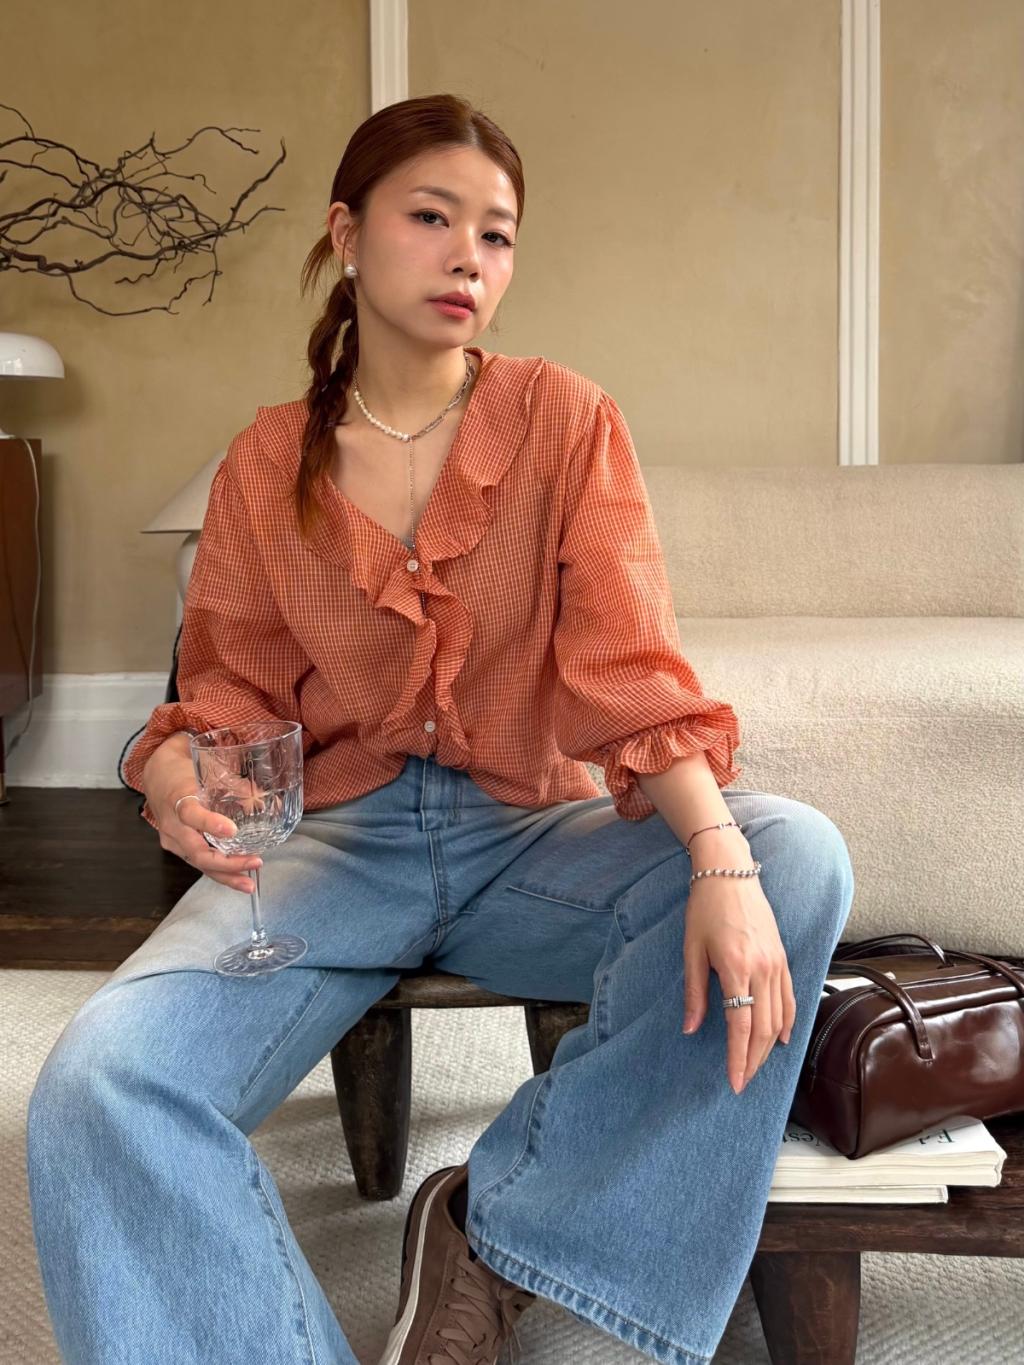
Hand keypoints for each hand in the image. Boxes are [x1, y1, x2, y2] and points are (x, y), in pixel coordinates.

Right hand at [143, 735, 264, 891]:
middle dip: (227, 863)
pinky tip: (237, 877)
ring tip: (248, 884)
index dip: (210, 824)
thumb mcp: (210, 769)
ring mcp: (171, 838)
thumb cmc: (186, 770)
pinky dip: (218, 871)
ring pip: (197, 863)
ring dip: (225, 875)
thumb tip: (271, 801)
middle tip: (255, 862)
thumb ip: (237, 786)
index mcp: (178, 797)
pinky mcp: (175, 847)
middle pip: (196, 851)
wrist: (158, 774)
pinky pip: (196, 862)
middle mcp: (172, 823)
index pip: (191, 814)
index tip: (232, 830)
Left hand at [681, 872, 796, 1093]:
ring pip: (779, 1017)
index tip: (734, 1081)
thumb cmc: (705, 909)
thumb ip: (694, 992)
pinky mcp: (783, 958)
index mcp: (737, 968)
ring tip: (756, 1067)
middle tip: (743, 1082)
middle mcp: (763, 969)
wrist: (729, 873)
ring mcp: (777, 963)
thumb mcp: (692, 950)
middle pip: (764, 1028)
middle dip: (753, 1060)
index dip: (737, 1057)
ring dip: (769, 1047)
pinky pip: (790, 998)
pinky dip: (788, 1022)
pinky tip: (782, 1039)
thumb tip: (690, 1028)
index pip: (740, 1025)